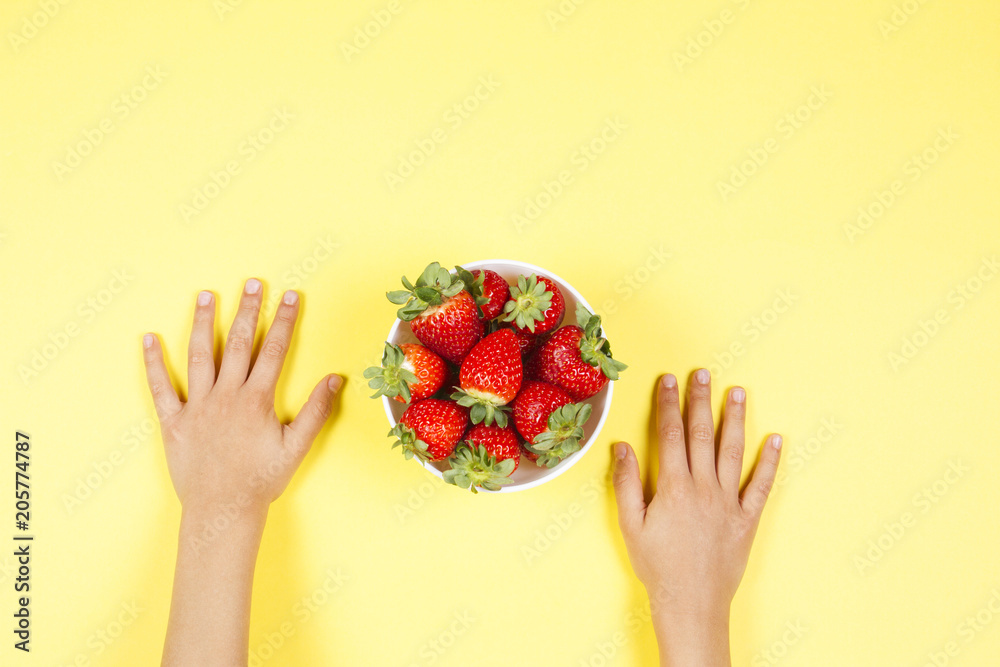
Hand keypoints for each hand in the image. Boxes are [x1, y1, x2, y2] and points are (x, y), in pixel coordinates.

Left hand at [145, 279, 340, 665]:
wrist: (222, 510)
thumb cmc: (262, 481)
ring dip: (203, 323)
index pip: (274, 350)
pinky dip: (153, 363)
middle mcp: (226, 396)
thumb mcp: (297, 447)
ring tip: (207, 295)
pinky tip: (149, 338)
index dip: (284, 321)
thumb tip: (334, 378)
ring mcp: (198, 406)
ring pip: (199, 355)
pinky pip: (160, 387)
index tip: (290, 296)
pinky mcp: (174, 422)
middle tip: (252, 283)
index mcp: (257, 400)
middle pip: (238, 344)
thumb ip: (317, 411)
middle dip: (247, 310)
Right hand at [612, 369, 780, 665]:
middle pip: (701, 434)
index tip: (669, 381)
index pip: (670, 434)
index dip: (669, 405)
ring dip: (736, 419)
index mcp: (673, 487)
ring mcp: (728, 502)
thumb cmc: (657, 566)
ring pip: (733, 451)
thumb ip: (625, 483)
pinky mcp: (747, 519)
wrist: (690, 601)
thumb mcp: (630, 525)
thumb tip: (622, 447)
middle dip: (700, 401)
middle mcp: (703, 488)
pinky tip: (776, 440)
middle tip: (703, 373)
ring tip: (739, 393)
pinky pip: (761, 485)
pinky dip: (770, 462)